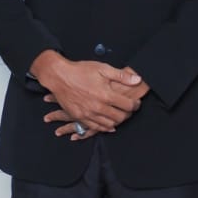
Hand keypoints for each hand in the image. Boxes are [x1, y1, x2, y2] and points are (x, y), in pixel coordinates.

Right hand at [31, 52, 149, 139]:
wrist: (59, 76)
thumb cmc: (81, 71)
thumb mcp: (103, 69)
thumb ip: (121, 76)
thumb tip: (137, 79)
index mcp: (106, 95)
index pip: (128, 106)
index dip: (136, 105)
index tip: (136, 103)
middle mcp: (98, 107)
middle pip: (120, 117)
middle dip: (128, 114)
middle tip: (129, 109)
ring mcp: (88, 114)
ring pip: (109, 125)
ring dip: (117, 121)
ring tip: (119, 115)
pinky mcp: (80, 117)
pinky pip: (95, 128)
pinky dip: (104, 127)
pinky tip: (108, 124)